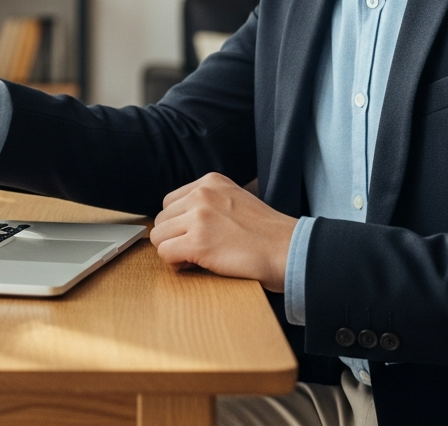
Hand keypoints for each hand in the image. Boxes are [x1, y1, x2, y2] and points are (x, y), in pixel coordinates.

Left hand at [150, 173, 296, 291]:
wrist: (288, 250)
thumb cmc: (266, 234)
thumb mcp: (234, 200)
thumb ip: (208, 203)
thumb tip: (178, 221)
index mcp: (210, 181)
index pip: (170, 202)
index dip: (178, 224)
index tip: (194, 236)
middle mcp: (201, 193)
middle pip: (161, 219)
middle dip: (174, 238)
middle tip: (195, 250)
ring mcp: (199, 216)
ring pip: (159, 236)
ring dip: (174, 251)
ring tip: (197, 258)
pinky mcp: (198, 241)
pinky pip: (165, 253)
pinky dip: (176, 264)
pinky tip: (196, 265)